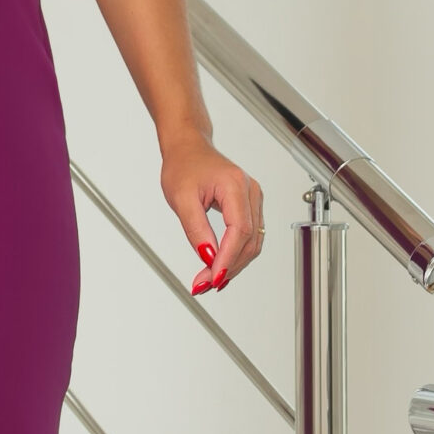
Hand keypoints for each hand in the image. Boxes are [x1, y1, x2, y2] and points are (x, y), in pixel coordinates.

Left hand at [160, 135, 262, 294]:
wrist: (188, 148)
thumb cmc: (184, 165)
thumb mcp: (181, 199)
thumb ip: (196, 229)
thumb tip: (208, 256)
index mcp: (235, 185)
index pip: (239, 230)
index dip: (228, 258)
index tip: (213, 278)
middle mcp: (251, 192)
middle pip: (249, 241)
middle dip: (228, 267)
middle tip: (204, 284)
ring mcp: (253, 199)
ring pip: (252, 242)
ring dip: (233, 264)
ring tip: (209, 281)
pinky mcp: (249, 206)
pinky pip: (248, 236)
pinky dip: (235, 254)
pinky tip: (220, 268)